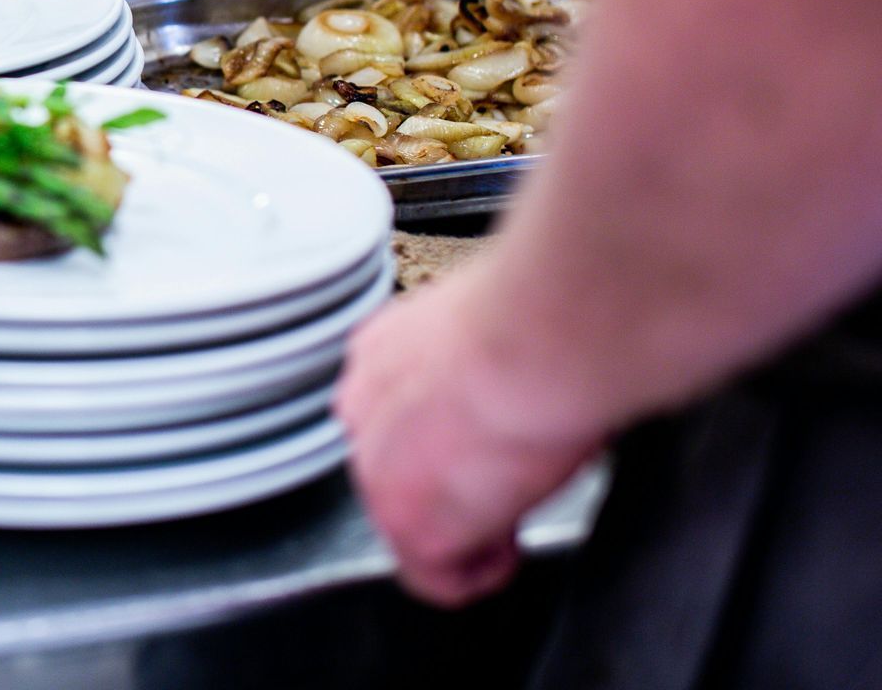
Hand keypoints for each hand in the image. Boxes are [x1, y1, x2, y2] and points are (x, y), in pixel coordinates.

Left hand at [334, 265, 605, 606]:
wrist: (536, 338)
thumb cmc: (539, 320)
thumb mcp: (487, 328)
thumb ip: (471, 361)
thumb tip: (512, 377)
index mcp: (380, 352)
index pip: (396, 414)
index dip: (448, 439)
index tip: (488, 444)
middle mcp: (361, 407)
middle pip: (397, 469)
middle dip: (452, 484)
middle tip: (509, 478)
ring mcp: (375, 471)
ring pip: (410, 524)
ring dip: (465, 526)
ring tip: (516, 506)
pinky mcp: (408, 526)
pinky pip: (436, 580)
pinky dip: (480, 573)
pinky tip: (511, 548)